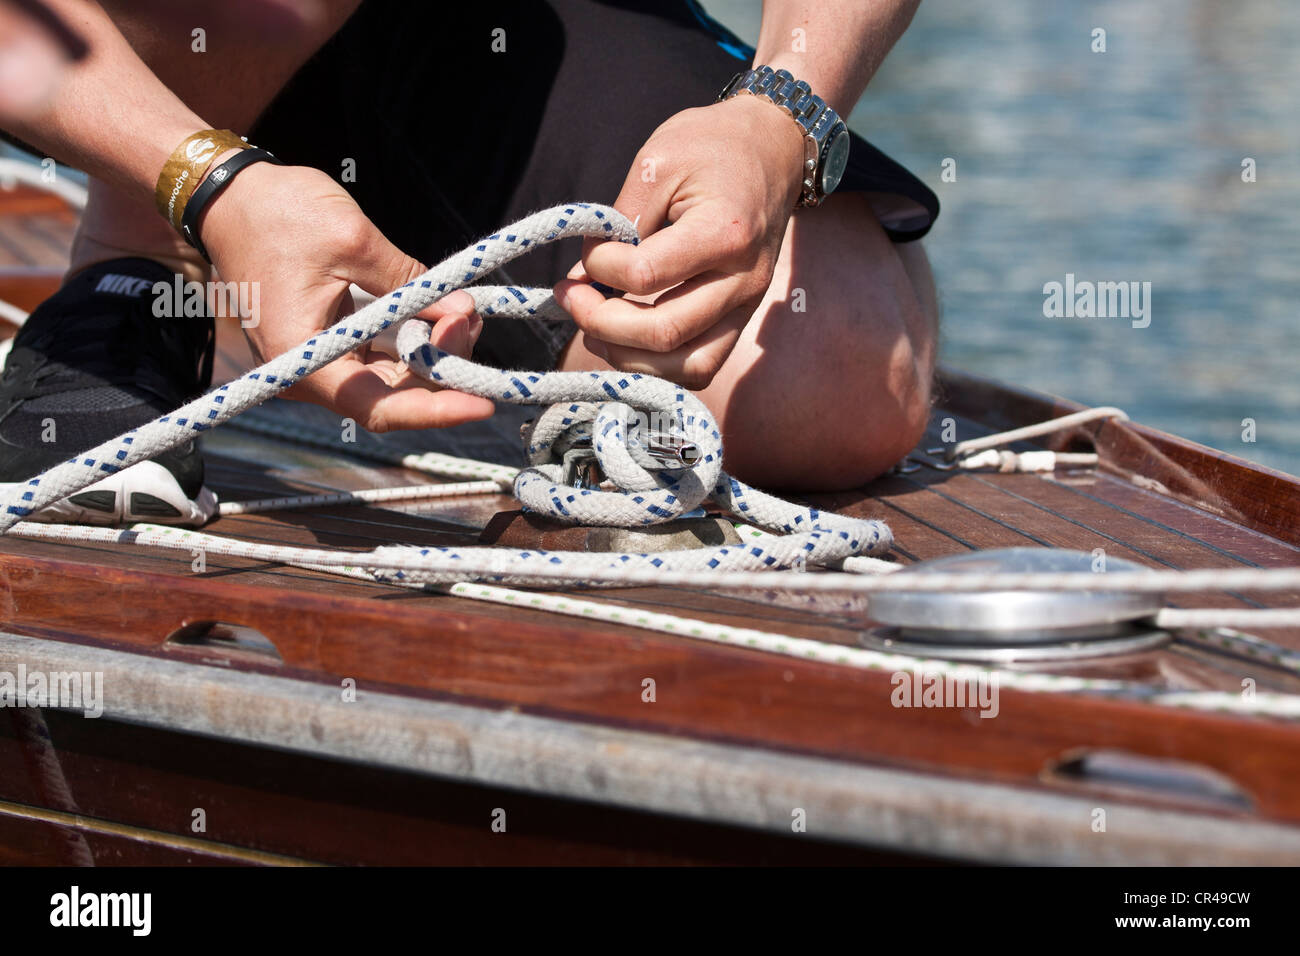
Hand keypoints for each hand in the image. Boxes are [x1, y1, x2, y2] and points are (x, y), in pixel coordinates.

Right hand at [200, 162, 494, 431]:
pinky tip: (440, 310)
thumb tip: (463, 311)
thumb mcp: (354, 241)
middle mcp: (308, 373)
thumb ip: (411, 283)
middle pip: (392, 395)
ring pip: (390, 377)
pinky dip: (412, 336)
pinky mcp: (328, 342)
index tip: (483, 404)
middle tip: (470, 318)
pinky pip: (378, 354)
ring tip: (460, 308)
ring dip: (431, 349)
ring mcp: (318, 361)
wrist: (228, 196)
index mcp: (302, 360)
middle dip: (441, 364)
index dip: (436, 411)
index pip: (379, 408)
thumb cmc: (278, 214)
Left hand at [554, 94, 803, 387]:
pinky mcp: (741, 320)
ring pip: (687, 367)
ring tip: (595, 328)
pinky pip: (701, 367)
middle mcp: (742, 279)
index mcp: (724, 232)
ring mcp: (747, 306)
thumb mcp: (656, 162)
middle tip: (571, 297)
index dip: (601, 268)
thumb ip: (619, 219)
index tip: (588, 251)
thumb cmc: (712, 146)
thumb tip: (585, 277)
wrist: (772, 150)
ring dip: (630, 358)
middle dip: (601, 323)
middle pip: (664, 333)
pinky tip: (628, 342)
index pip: (645, 275)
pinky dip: (659, 368)